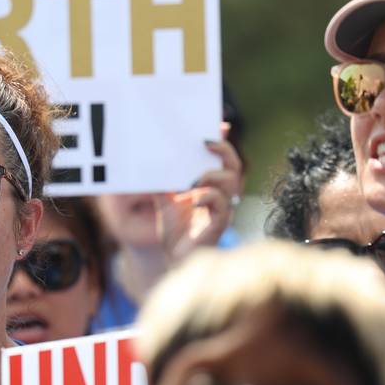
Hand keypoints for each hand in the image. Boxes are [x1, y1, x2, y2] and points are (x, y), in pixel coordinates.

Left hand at [156, 125, 242, 260]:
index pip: (223, 159)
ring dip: (212, 175)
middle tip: (205, 142)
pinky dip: (207, 197)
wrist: (174, 259)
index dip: (224, 141)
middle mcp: (222, 195)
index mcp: (212, 186)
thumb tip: (152, 161)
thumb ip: (163, 183)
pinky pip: (221, 206)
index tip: (220, 124)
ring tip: (193, 179)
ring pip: (231, 183)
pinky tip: (192, 199)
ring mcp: (223, 209)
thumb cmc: (175, 231)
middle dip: (223, 150)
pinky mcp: (219, 224)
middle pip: (233, 166)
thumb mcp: (165, 201)